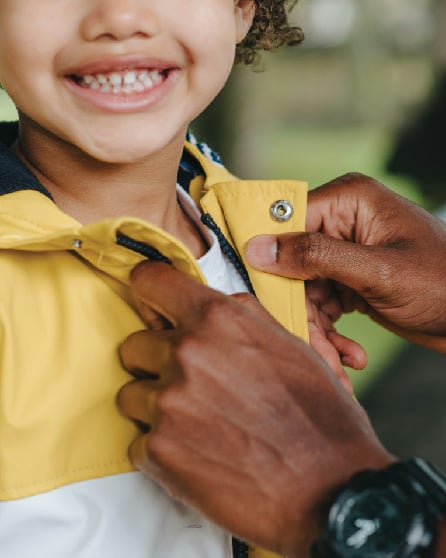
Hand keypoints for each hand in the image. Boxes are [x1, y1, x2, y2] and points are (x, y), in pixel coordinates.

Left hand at [118, 261, 391, 556]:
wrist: (329, 488)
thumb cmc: (318, 416)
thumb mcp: (290, 346)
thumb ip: (242, 316)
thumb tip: (214, 302)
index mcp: (218, 320)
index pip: (150, 281)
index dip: (148, 293)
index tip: (151, 307)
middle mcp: (186, 354)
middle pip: (134, 346)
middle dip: (154, 363)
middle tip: (187, 384)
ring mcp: (168, 403)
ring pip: (132, 395)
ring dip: (155, 408)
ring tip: (196, 425)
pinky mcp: (158, 451)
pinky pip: (138, 441)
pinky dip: (161, 449)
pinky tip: (198, 455)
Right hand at [245, 173, 445, 351]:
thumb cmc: (442, 283)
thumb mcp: (377, 271)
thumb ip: (316, 256)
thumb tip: (257, 247)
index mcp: (347, 201)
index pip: (286, 222)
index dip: (272, 260)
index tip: (265, 299)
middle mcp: (340, 221)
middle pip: (292, 266)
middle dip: (303, 314)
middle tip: (320, 354)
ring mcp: (343, 252)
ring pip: (304, 292)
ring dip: (319, 333)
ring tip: (340, 366)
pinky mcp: (347, 278)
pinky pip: (321, 305)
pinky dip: (331, 334)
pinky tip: (351, 356)